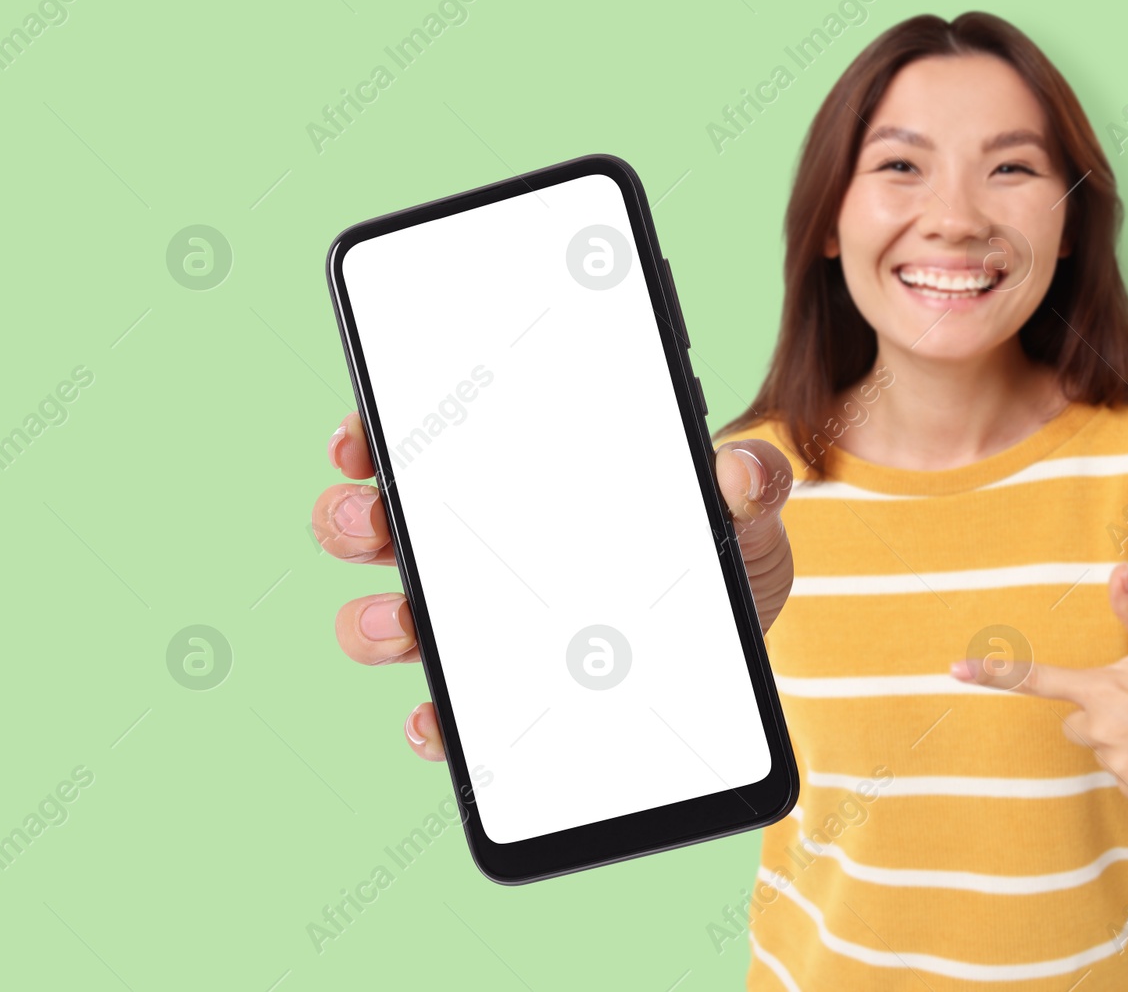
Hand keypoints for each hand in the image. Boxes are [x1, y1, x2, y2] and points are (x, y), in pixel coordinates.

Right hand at [314, 412, 794, 761]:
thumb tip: (742, 474)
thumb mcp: (743, 511)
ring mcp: (482, 627)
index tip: (361, 437)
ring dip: (372, 622)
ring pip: (388, 620)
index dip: (373, 435)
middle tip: (375, 523)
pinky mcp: (503, 700)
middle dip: (352, 521)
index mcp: (517, 480)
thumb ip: (749, 482)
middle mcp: (479, 550)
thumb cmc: (722, 550)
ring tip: (405, 624)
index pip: (421, 444)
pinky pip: (444, 712)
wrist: (742, 639)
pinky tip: (440, 720)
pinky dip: (430, 720)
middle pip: (376, 528)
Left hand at [951, 563, 1127, 808]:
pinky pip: (1125, 780)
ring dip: (1123, 744)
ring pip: (1101, 753)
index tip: (954, 669)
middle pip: (1073, 726)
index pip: (1037, 679)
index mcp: (1103, 687)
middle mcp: (1104, 726)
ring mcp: (1121, 761)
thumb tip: (1117, 568)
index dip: (994, 673)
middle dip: (1099, 717)